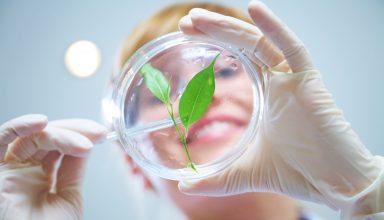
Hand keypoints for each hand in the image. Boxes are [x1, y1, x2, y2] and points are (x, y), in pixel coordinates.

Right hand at [0, 114, 106, 219]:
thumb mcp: (69, 196)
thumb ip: (73, 168)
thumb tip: (85, 143)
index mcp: (39, 176)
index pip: (58, 144)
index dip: (79, 135)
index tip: (100, 134)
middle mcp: (22, 170)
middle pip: (47, 136)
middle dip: (74, 131)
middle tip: (97, 134)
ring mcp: (9, 170)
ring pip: (31, 136)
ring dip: (59, 133)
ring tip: (83, 142)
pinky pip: (2, 140)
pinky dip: (20, 127)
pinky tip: (42, 122)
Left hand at [178, 1, 383, 217]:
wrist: (336, 185)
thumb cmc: (298, 173)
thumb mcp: (246, 172)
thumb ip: (217, 179)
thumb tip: (185, 187)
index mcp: (267, 94)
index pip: (237, 60)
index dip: (213, 46)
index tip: (186, 38)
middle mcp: (279, 81)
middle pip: (243, 46)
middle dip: (214, 31)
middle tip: (185, 22)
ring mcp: (294, 79)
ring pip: (260, 43)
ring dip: (229, 27)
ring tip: (198, 17)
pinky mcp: (310, 82)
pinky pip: (292, 48)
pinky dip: (274, 28)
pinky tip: (255, 9)